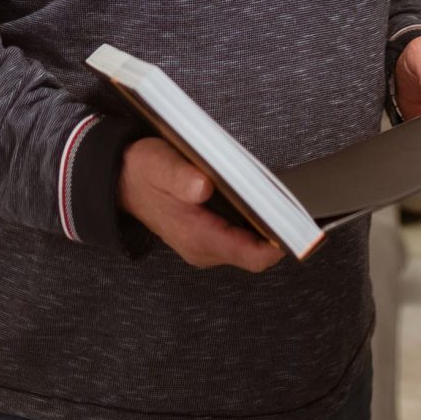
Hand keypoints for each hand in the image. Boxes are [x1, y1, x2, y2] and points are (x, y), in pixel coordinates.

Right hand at [119, 137, 283, 272]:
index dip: (279, 245)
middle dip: (277, 232)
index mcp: (196, 236)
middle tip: (296, 206)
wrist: (121, 181)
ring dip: (267, 227)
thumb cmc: (143, 171)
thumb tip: (203, 187)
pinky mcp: (207, 236)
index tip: (299, 226)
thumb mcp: (158, 165)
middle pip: (256, 252)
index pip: (250, 255)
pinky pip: (240, 238)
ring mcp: (205, 245)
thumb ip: (180, 177)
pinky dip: (254, 223)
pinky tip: (260, 202)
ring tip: (281, 202)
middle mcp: (203, 248)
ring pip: (249, 246)